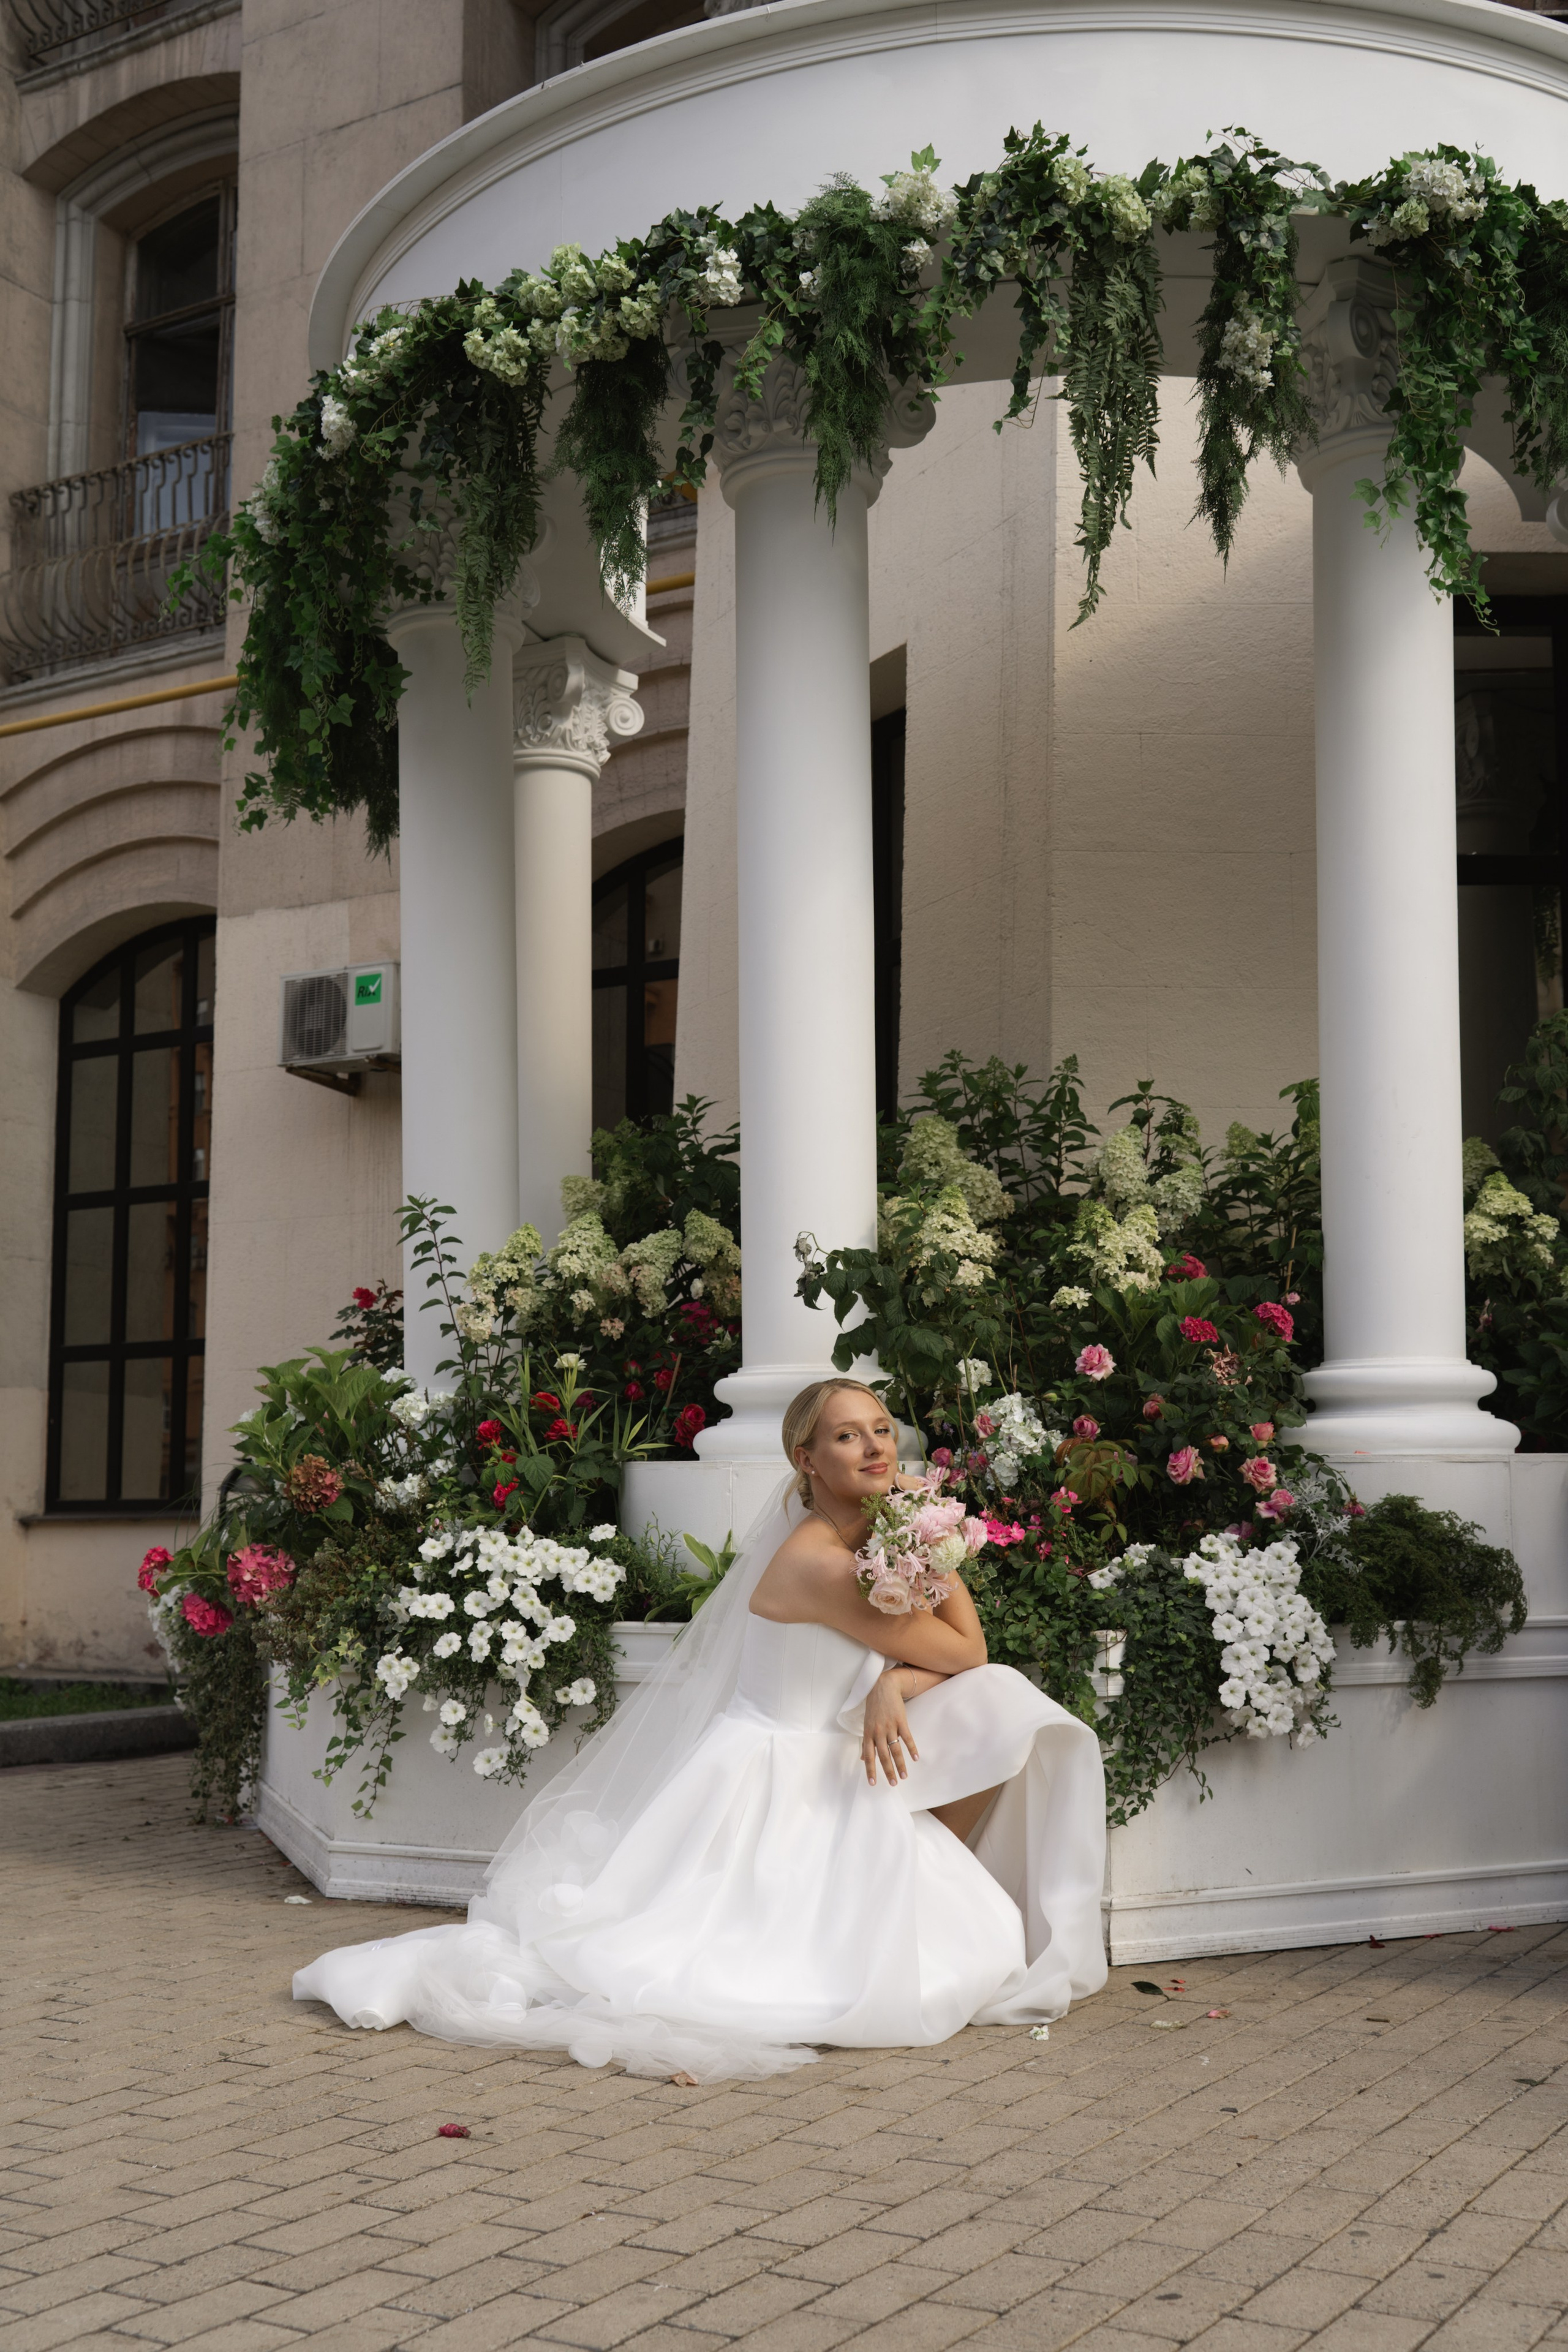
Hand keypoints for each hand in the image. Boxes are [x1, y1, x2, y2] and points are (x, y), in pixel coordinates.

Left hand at [862, 1669, 918, 1786]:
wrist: (883, 1686)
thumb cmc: (874, 1707)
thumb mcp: (866, 1724)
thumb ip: (866, 1742)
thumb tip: (863, 1759)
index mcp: (868, 1733)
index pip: (868, 1756)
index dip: (870, 1770)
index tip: (873, 1783)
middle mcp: (878, 1732)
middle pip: (883, 1755)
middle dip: (888, 1771)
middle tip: (893, 1784)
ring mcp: (890, 1726)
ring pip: (895, 1749)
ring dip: (900, 1764)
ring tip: (904, 1776)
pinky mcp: (901, 1721)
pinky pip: (907, 1737)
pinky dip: (912, 1748)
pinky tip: (916, 1758)